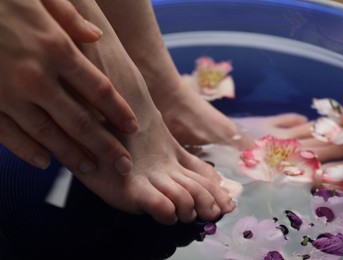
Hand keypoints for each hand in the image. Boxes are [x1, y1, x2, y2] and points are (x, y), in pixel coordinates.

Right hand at [0, 0, 137, 174]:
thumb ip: (70, 18)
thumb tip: (96, 37)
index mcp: (55, 48)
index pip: (99, 89)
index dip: (119, 111)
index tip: (133, 127)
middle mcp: (36, 76)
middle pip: (80, 121)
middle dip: (106, 146)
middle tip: (124, 165)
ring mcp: (8, 94)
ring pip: (48, 134)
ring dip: (72, 155)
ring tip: (92, 169)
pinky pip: (8, 135)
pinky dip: (27, 151)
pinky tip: (45, 162)